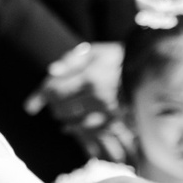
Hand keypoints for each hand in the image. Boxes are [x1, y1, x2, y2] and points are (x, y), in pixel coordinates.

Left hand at [30, 42, 128, 160]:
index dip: (41, 96)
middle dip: (52, 106)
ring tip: (58, 114)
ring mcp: (109, 112)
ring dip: (63, 119)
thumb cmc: (118, 57)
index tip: (32, 103)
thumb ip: (71, 60)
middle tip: (49, 104)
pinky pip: (91, 132)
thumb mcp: (95, 51)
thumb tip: (51, 71)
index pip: (56, 91)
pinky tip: (69, 128)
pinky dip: (77, 131)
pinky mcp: (118, 121)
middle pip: (63, 108)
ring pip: (75, 122)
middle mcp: (99, 97)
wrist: (150, 69)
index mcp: (91, 78)